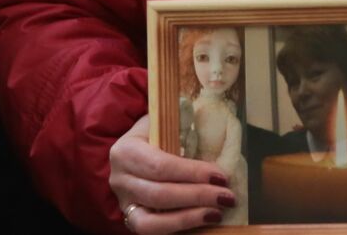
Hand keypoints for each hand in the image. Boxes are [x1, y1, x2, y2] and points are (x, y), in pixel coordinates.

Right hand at [109, 115, 235, 232]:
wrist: (132, 151)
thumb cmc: (155, 134)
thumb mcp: (162, 123)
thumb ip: (181, 126)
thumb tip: (217, 131)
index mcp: (126, 150)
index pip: (161, 165)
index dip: (192, 173)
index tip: (220, 176)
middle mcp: (120, 179)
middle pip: (159, 194)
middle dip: (197, 197)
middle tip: (226, 197)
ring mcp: (123, 202)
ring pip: (151, 221)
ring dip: (189, 218)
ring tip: (216, 213)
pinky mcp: (130, 219)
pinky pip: (150, 231)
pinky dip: (177, 228)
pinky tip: (201, 222)